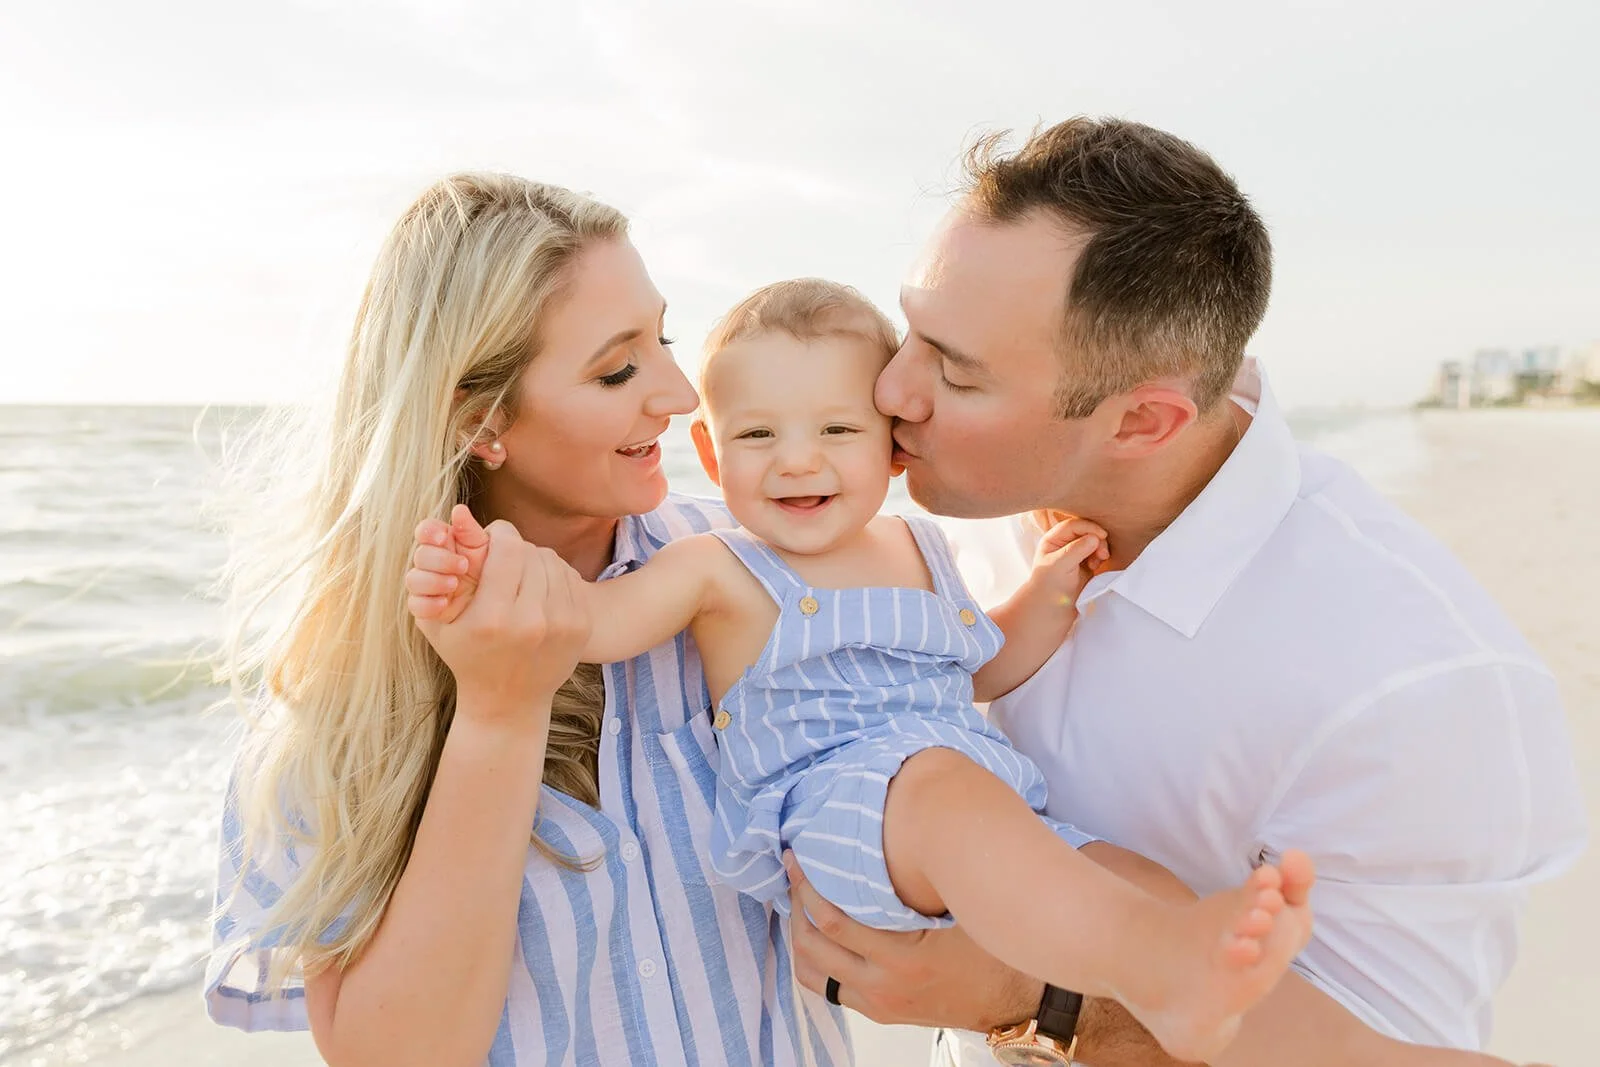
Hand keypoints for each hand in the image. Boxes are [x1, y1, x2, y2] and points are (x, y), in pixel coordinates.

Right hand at [412, 516, 590, 721]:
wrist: (507, 702)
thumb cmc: (464, 654)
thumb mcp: (436, 618)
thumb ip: (438, 565)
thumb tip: (459, 515)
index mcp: (493, 619)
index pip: (507, 548)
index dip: (497, 535)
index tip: (490, 539)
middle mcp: (531, 622)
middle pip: (530, 552)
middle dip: (514, 549)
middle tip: (503, 558)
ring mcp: (562, 625)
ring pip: (552, 561)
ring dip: (534, 560)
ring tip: (518, 575)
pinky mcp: (581, 626)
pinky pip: (569, 577)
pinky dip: (552, 576)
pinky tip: (537, 590)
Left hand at [783, 853, 1037, 1030]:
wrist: (1015, 1002)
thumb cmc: (994, 951)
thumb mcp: (964, 912)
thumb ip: (926, 883)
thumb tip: (896, 833)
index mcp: (903, 959)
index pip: (833, 920)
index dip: (807, 886)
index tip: (797, 857)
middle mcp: (882, 985)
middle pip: (811, 946)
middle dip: (795, 905)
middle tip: (793, 872)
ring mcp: (877, 1003)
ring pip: (812, 973)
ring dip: (798, 936)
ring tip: (799, 903)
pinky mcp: (879, 1011)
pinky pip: (829, 987)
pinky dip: (816, 959)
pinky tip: (819, 934)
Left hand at [1031, 516, 1109, 605]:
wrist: (1052, 607)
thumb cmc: (1050, 585)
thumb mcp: (1060, 565)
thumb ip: (1077, 550)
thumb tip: (1095, 537)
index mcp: (1053, 539)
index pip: (1073, 525)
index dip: (1089, 527)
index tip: (1102, 535)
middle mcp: (1064, 543)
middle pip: (1086, 531)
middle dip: (1097, 540)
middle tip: (1103, 554)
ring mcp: (1076, 552)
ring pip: (1094, 541)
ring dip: (1100, 549)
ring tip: (1097, 563)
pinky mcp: (1085, 562)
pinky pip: (1097, 552)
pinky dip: (1100, 557)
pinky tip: (1096, 567)